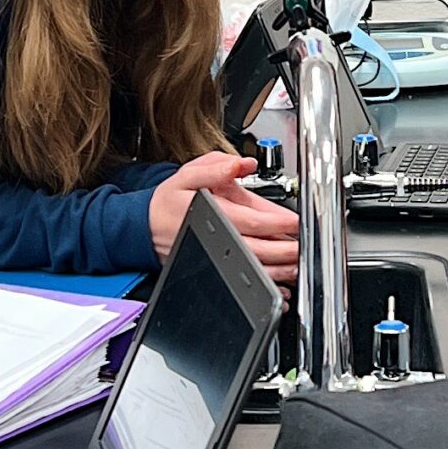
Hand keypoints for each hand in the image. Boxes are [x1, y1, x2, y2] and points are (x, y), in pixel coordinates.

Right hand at [152, 152, 298, 286]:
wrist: (145, 227)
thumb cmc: (168, 202)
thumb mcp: (188, 175)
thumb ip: (216, 167)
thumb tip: (240, 164)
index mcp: (212, 212)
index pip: (249, 219)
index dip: (275, 222)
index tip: (294, 222)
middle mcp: (215, 237)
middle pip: (254, 248)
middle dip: (283, 250)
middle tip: (302, 248)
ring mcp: (215, 256)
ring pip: (250, 266)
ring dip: (277, 269)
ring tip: (296, 266)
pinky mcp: (214, 267)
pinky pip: (241, 278)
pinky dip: (262, 283)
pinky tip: (278, 284)